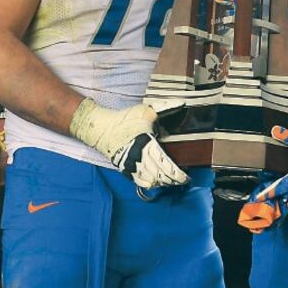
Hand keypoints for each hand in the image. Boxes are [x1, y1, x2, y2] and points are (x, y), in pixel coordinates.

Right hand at [69, 98, 187, 189]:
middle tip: (182, 180)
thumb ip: (164, 108)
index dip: (178, 174)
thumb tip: (180, 104)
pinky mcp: (125, 169)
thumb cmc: (123, 119)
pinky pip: (140, 181)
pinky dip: (150, 184)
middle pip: (161, 176)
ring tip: (171, 181)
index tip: (186, 177)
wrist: (101, 128)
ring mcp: (131, 166)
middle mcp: (140, 159)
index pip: (166, 166)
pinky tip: (156, 182)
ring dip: (163, 182)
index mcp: (148, 145)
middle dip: (173, 180)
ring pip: (151, 181)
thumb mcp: (145, 111)